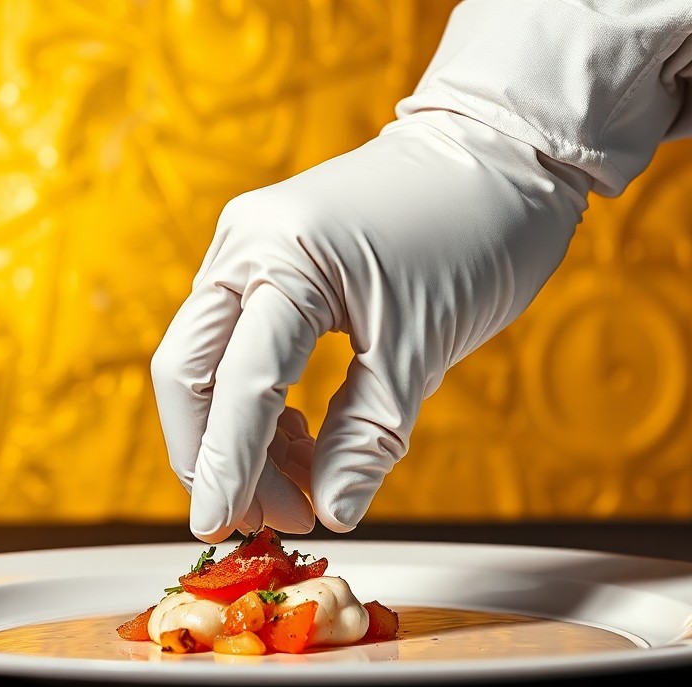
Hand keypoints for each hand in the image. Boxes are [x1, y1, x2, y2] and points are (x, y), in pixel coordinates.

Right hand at [151, 110, 589, 542]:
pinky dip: (262, 402)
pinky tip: (301, 440)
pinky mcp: (274, 260)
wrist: (502, 151)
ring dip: (241, 435)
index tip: (216, 530)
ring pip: (213, 362)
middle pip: (189, 370)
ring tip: (298, 493)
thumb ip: (370, 434)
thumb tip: (332, 512)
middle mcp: (248, 244)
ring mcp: (253, 247)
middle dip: (213, 452)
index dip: (224, 465)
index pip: (236, 382)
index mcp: (283, 257)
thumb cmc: (474, 232)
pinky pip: (244, 343)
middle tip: (260, 518)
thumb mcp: (425, 345)